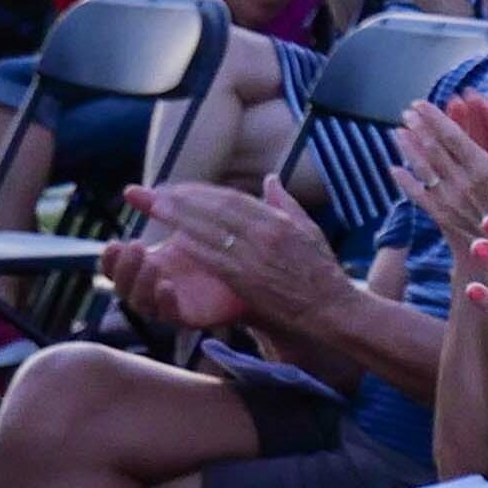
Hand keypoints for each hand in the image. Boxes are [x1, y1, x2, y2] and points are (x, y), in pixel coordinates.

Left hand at [121, 177, 350, 329]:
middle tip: (157, 193)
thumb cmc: (323, 273)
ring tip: (156, 209)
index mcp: (279, 220)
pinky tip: (174, 241)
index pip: (233, 198)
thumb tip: (270, 180)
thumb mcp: (310, 231)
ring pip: (209, 230)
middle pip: (215, 209)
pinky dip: (193, 247)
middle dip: (183, 199)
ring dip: (179, 218)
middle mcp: (265, 233)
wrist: (332, 308)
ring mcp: (255, 256)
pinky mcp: (247, 279)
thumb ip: (286, 203)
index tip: (182, 189)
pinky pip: (213, 258)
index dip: (203, 192)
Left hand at [392, 91, 487, 263]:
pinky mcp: (442, 215)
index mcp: (484, 169)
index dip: (436, 119)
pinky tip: (394, 168)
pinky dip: (405, 182)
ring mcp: (449, 199)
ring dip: (409, 148)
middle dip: (420, 127)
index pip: (453, 137)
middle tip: (409, 111)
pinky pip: (418, 196)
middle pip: (434, 149)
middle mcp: (462, 182)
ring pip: (423, 168)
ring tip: (398, 131)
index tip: (422, 105)